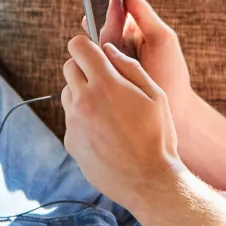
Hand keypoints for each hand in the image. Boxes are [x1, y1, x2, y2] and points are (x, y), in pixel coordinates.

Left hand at [62, 35, 183, 205]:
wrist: (148, 180)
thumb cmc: (158, 136)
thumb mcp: (156, 96)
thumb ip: (130, 68)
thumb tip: (109, 51)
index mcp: (106, 84)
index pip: (78, 47)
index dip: (86, 44)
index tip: (95, 52)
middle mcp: (83, 101)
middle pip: (68, 67)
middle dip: (84, 67)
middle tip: (106, 80)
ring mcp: (73, 123)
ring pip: (68, 93)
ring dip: (82, 92)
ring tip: (109, 108)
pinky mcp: (70, 141)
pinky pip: (71, 118)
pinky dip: (84, 117)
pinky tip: (106, 131)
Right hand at [88, 0, 194, 116]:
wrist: (174, 110)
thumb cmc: (170, 71)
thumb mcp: (160, 38)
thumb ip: (142, 12)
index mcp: (131, 31)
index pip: (114, 11)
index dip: (111, 2)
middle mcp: (116, 44)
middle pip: (101, 26)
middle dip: (105, 21)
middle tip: (111, 15)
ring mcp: (107, 61)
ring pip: (93, 44)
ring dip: (99, 40)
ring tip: (112, 41)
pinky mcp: (101, 77)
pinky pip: (89, 62)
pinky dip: (92, 58)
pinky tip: (100, 57)